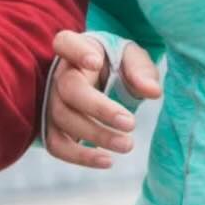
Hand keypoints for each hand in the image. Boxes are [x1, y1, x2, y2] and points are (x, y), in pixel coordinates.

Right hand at [44, 30, 161, 169]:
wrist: (100, 82)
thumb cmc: (115, 65)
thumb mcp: (131, 59)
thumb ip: (141, 70)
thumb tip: (152, 92)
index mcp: (75, 49)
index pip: (65, 42)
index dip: (76, 52)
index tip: (96, 62)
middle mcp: (59, 74)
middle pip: (68, 90)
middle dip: (99, 108)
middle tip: (131, 123)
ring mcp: (51, 101)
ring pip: (63, 119)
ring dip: (96, 135)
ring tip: (127, 145)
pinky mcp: (51, 127)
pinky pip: (56, 145)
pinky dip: (80, 156)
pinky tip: (107, 161)